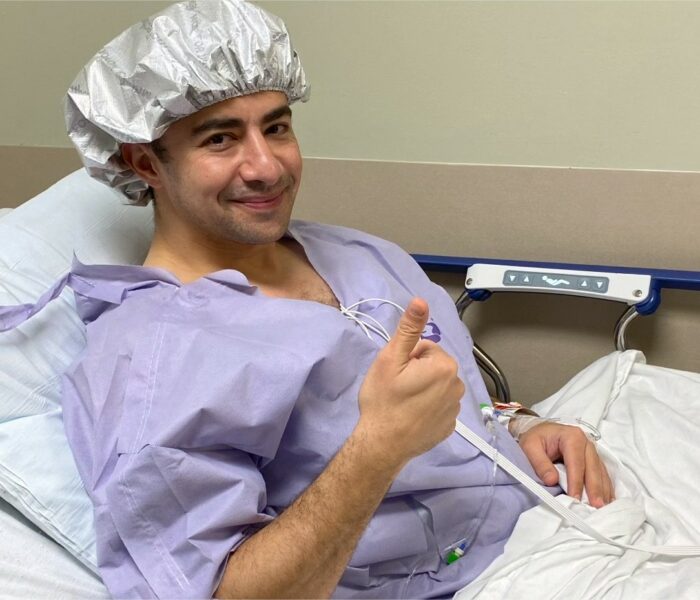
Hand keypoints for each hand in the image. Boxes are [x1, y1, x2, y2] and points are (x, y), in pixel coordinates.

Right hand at [357, 298, 464, 466]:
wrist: (382, 445)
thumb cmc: (384, 400)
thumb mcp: (390, 359)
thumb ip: (409, 329)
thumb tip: (421, 300)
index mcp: (445, 366)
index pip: (424, 348)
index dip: (407, 358)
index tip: (395, 374)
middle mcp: (458, 385)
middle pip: (433, 366)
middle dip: (416, 372)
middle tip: (397, 388)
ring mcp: (456, 408)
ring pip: (437, 386)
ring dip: (423, 389)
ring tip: (403, 403)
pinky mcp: (450, 426)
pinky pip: (439, 406)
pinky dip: (427, 408)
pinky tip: (411, 417)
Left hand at [518, 421, 613, 507]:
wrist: (541, 432)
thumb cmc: (536, 438)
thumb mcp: (530, 446)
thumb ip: (539, 463)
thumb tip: (552, 480)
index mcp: (572, 436)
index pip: (576, 462)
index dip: (576, 481)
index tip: (575, 498)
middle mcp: (586, 443)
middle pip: (593, 468)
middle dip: (595, 488)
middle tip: (596, 507)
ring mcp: (592, 451)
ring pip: (600, 472)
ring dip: (603, 491)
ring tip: (603, 508)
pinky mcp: (594, 459)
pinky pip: (602, 474)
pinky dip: (605, 488)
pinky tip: (607, 500)